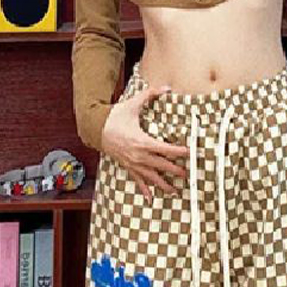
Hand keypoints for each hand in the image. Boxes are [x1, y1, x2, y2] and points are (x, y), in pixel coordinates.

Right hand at [100, 85, 189, 200]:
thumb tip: (166, 88)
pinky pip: (138, 181)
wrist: (96, 129)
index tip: (189, 154)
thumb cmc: (114, 117)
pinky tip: (150, 198)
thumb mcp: (133, 104)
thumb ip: (150, 95)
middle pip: (162, 166)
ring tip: (174, 191)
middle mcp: (139, 155)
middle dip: (175, 171)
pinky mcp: (128, 166)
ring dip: (163, 185)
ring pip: (152, 177)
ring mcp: (133, 163)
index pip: (165, 149)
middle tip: (188, 175)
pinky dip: (144, 190)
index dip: (179, 152)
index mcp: (143, 141)